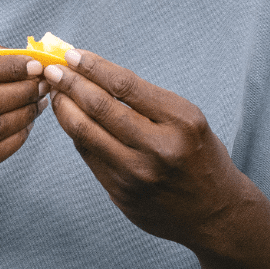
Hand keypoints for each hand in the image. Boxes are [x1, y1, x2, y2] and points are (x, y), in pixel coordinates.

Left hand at [43, 48, 240, 248]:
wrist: (215, 213)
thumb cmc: (200, 157)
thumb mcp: (188, 120)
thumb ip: (146, 101)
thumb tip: (94, 75)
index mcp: (182, 121)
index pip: (125, 85)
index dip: (93, 67)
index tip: (73, 55)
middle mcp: (159, 148)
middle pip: (100, 107)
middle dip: (70, 83)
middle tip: (53, 70)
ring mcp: (137, 174)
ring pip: (85, 132)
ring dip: (64, 107)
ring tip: (55, 92)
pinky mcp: (121, 193)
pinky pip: (88, 155)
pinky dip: (76, 133)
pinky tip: (70, 119)